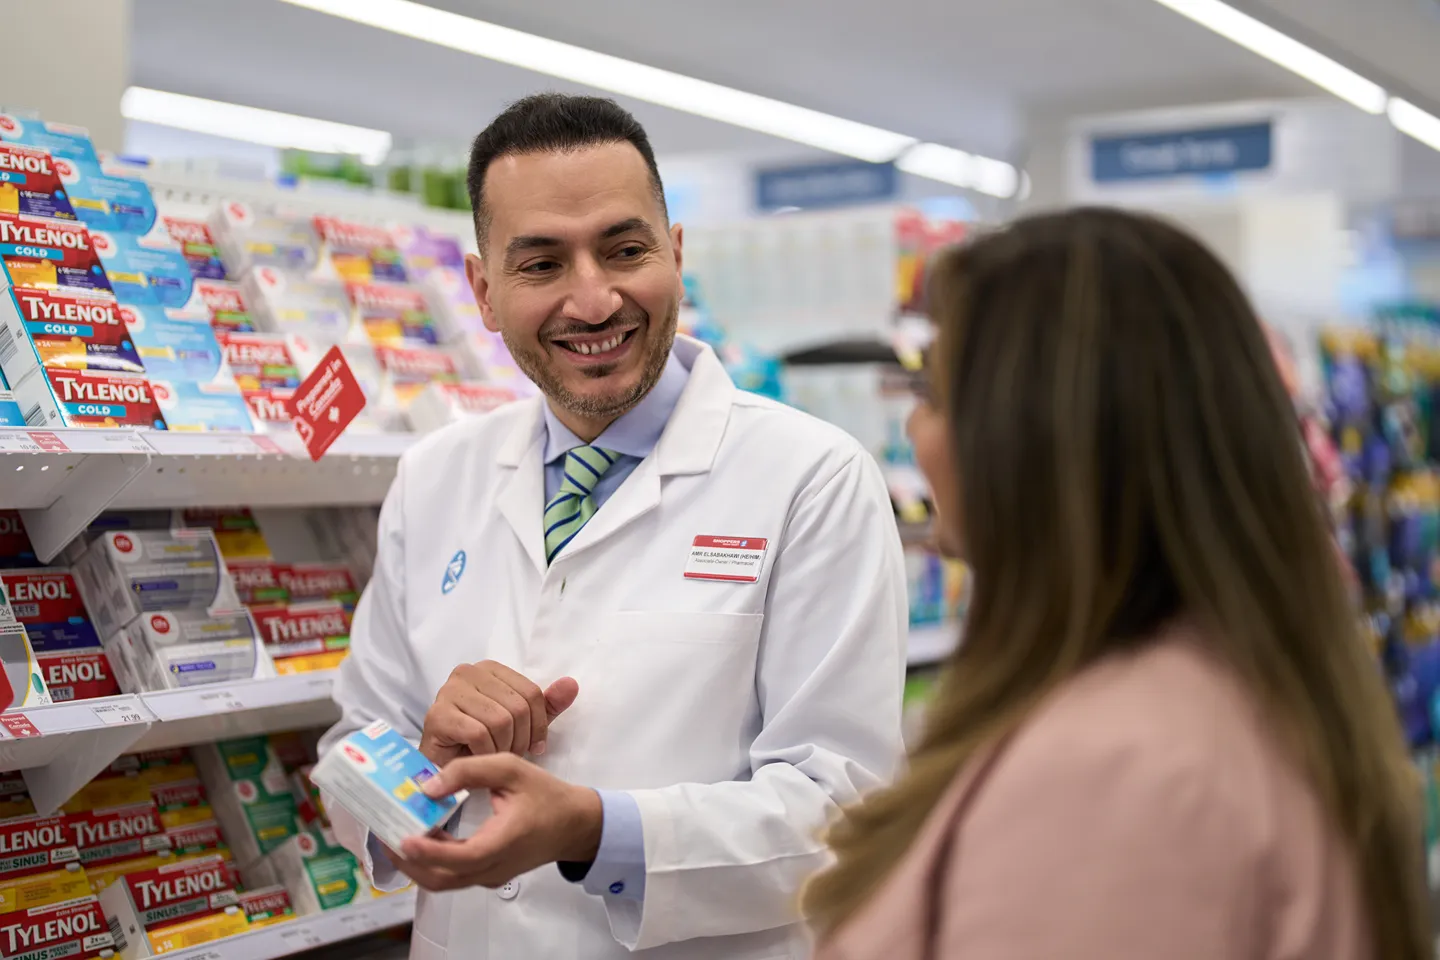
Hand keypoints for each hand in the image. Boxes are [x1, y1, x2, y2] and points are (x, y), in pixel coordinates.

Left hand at [395, 754, 602, 891]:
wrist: (574, 824)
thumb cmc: (546, 795)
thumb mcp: (512, 769)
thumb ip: (470, 770)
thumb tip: (429, 786)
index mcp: (505, 841)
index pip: (463, 857)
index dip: (431, 852)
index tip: (404, 839)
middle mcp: (494, 867)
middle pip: (442, 879)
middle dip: (409, 862)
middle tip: (384, 835)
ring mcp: (490, 876)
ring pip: (443, 882)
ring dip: (416, 864)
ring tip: (395, 835)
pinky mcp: (487, 875)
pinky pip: (453, 876)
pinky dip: (431, 862)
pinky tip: (421, 837)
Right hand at [420, 662, 578, 765]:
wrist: (443, 766)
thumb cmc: (481, 742)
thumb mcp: (522, 722)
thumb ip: (547, 704)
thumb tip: (572, 684)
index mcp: (490, 669)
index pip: (532, 693)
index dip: (539, 725)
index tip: (534, 746)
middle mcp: (468, 672)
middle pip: (517, 707)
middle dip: (520, 739)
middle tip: (510, 754)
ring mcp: (449, 691)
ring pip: (499, 721)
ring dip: (502, 748)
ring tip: (494, 756)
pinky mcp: (438, 714)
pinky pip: (478, 734)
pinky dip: (485, 752)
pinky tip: (479, 758)